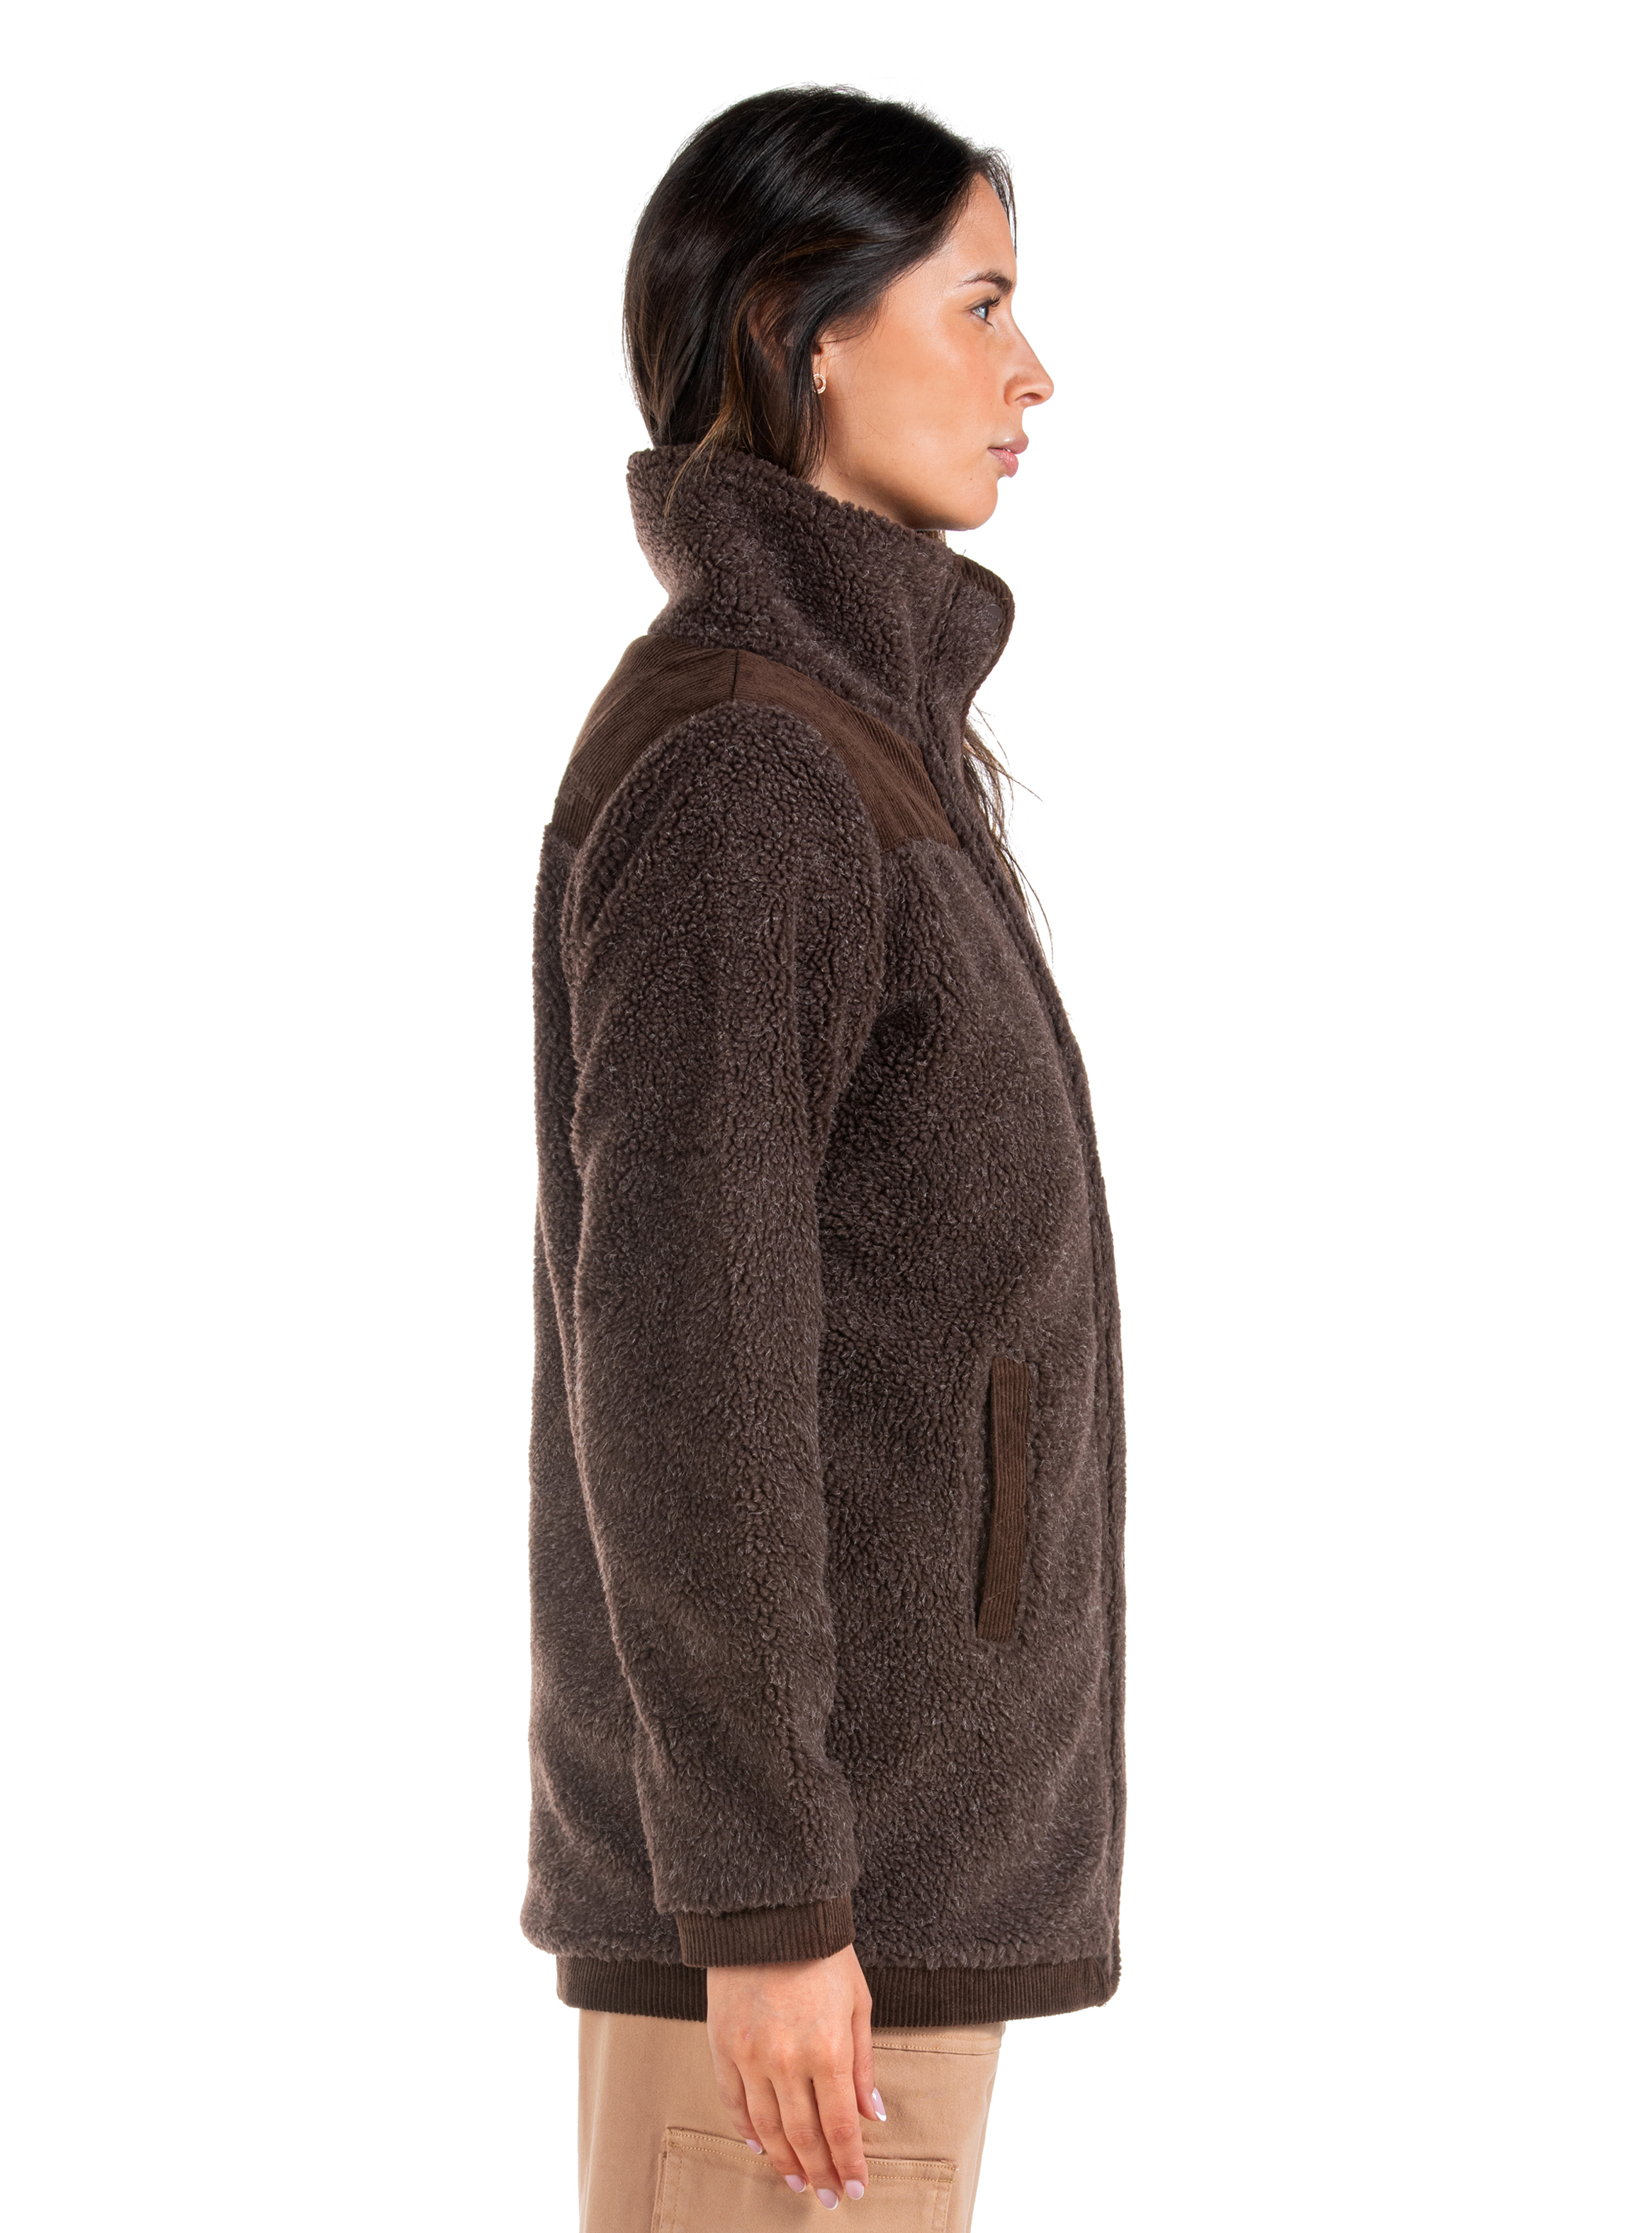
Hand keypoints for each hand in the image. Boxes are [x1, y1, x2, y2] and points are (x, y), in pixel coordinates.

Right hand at [706, 1942, 880, 2204]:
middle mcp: (787, 2060)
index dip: (849, 2163)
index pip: (840, 2126)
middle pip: (803, 2135)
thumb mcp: (857, 2002)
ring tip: (798, 2183)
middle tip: (830, 2198)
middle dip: (820, 2172)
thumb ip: (863, 2063)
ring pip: (767, 2127)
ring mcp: (750, 2055)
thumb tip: (872, 2115)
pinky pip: (733, 2101)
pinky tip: (760, 2147)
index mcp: (828, 2049)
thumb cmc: (823, 1954)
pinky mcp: (722, 2044)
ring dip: (784, 2161)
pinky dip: (747, 2129)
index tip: (857, 2188)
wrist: (768, 1914)